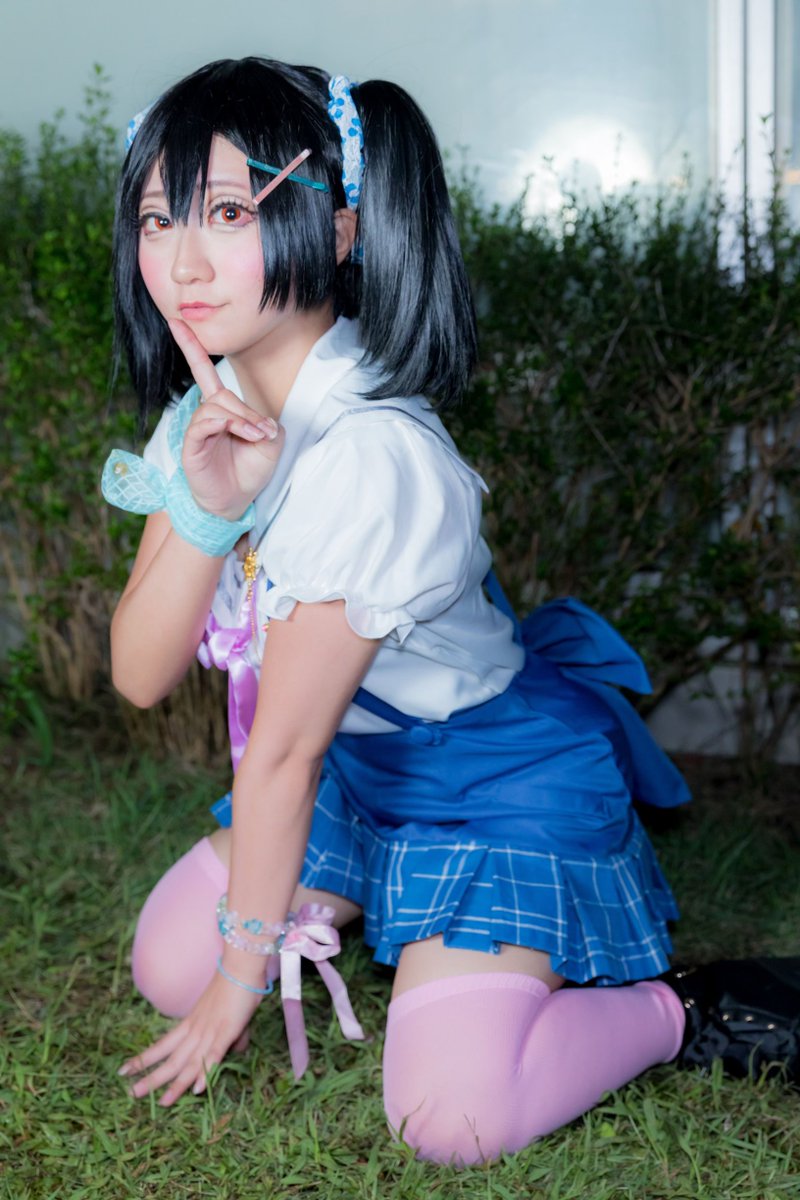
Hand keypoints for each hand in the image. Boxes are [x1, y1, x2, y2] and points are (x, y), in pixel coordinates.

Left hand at [119, 968, 261, 1105]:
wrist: (241, 965)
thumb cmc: (234, 986)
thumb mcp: (223, 1012)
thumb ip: (228, 1034)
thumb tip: (236, 1049)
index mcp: (191, 1023)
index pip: (163, 1045)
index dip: (145, 1059)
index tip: (125, 1070)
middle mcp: (195, 1029)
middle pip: (171, 1059)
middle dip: (152, 1078)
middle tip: (132, 1094)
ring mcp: (210, 1031)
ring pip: (190, 1062)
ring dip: (176, 1084)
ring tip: (161, 1102)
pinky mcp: (227, 1031)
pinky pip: (214, 1055)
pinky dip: (206, 1071)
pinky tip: (198, 1089)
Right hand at [169, 318, 284, 520]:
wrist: (235, 502)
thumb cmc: (249, 471)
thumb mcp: (270, 445)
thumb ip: (266, 425)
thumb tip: (256, 421)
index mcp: (221, 409)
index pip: (204, 372)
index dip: (191, 346)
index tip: (177, 321)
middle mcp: (206, 415)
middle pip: (223, 394)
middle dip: (248, 413)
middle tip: (265, 433)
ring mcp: (197, 429)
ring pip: (217, 406)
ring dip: (242, 420)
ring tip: (256, 438)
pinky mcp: (191, 445)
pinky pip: (204, 422)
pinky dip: (227, 425)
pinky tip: (243, 436)